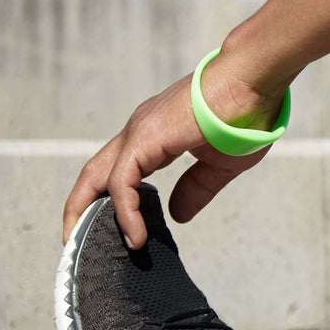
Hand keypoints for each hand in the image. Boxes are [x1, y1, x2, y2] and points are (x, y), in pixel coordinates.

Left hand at [61, 48, 284, 248]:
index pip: (117, 172)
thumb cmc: (245, 114)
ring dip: (85, 213)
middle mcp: (138, 132)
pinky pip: (122, 184)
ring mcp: (138, 133)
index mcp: (154, 136)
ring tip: (87, 248)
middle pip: (93, 175)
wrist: (254, 82)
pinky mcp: (145, 139)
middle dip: (79, 209)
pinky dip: (125, 213)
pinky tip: (137, 237)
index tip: (111, 230)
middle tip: (75, 244)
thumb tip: (177, 215)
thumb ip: (195, 188)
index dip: (108, 201)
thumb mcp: (219, 164)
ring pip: (95, 178)